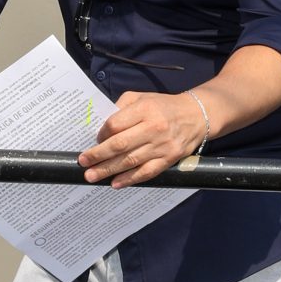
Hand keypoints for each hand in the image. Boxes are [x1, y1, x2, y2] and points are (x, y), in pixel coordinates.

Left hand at [79, 90, 209, 187]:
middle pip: (120, 144)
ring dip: (109, 170)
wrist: (197, 115)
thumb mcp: (143, 97)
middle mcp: (153, 127)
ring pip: (131, 161)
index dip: (102, 134)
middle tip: (83, 162)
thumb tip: (103, 127)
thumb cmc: (164, 106)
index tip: (95, 140)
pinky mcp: (169, 159)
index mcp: (145, 109)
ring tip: (92, 176)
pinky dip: (130, 179)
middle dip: (98, 155)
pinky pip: (146, 172)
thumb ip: (122, 107)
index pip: (116, 124)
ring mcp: (162, 145)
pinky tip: (116, 183)